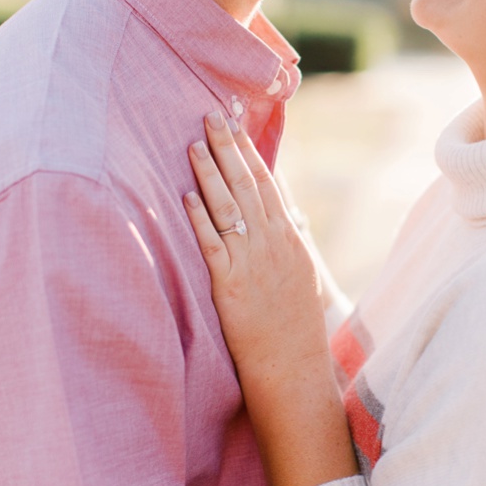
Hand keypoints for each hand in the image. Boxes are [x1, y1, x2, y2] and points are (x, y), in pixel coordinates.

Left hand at [182, 111, 353, 485]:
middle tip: (212, 112)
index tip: (238, 122)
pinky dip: (200, 217)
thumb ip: (292, 242)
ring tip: (194, 141)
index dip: (251, 152)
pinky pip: (214, 245)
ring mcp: (255, 264)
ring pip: (231, 207)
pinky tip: (185, 195)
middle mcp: (276, 245)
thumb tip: (287, 212)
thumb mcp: (301, 278)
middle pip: (250, 185)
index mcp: (291, 241)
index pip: (269, 185)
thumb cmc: (295, 330)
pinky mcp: (232, 286)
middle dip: (230, 147)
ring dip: (211, 172)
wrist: (295, 372)